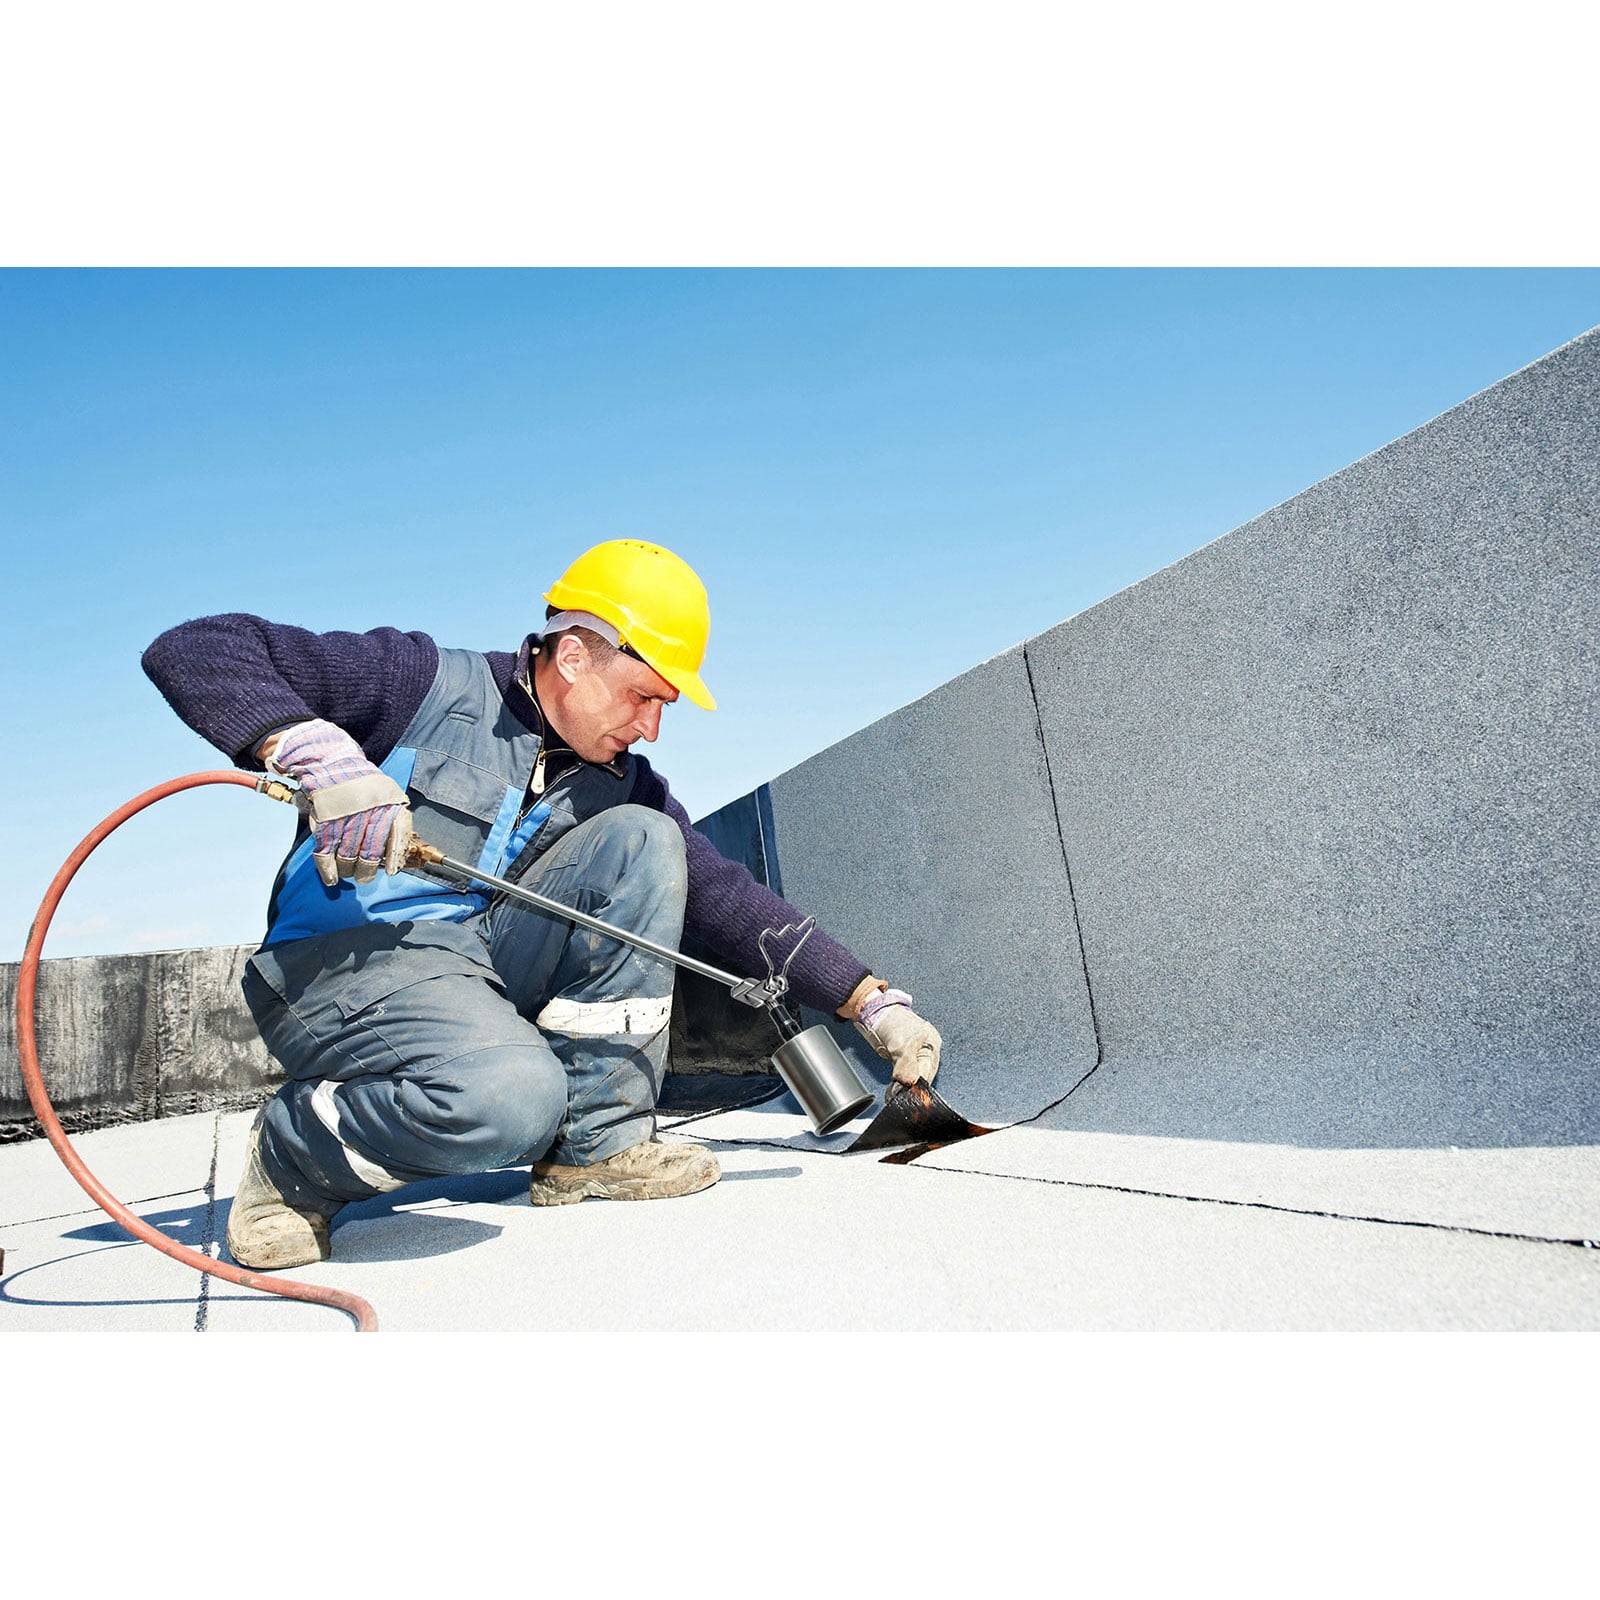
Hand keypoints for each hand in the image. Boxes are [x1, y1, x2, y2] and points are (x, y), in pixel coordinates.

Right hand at [263, 719, 412, 885]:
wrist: (331, 762)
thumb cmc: (363, 784)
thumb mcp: (387, 794)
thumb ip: (394, 819)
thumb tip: (398, 854)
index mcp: (387, 802)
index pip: (396, 834)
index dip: (394, 856)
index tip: (392, 872)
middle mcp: (368, 810)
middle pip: (370, 851)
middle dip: (367, 869)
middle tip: (364, 877)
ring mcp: (345, 815)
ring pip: (347, 854)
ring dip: (347, 869)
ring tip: (348, 874)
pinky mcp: (323, 820)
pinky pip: (325, 851)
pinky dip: (327, 869)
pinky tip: (331, 878)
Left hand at [852, 988, 941, 1087]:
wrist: (873, 1012)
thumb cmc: (890, 1020)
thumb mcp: (900, 1043)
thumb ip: (906, 1063)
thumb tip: (911, 1081)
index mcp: (932, 1045)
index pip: (929, 1072)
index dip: (917, 1085)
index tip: (905, 1093)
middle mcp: (926, 1051)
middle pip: (922, 1077)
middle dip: (909, 1087)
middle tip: (896, 1094)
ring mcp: (915, 1055)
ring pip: (912, 1078)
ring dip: (903, 1087)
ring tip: (892, 1094)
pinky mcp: (904, 1059)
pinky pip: (904, 1075)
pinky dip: (898, 1083)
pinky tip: (892, 1089)